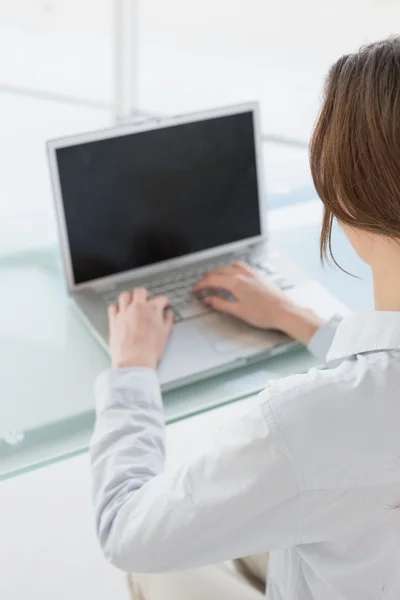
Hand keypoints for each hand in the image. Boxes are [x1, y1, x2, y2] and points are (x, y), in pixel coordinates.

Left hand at [108, 288, 173, 369]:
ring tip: (132, 302)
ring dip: (130, 297)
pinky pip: (113, 307)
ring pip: (125, 296)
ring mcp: (124, 313)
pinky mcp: (114, 321)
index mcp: (152, 310)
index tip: (165, 304)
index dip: (165, 301)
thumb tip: (168, 315)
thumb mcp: (165, 335)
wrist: (135, 360)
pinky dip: (117, 307)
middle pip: (140, 292)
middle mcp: (137, 308)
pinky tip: (120, 311)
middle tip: (147, 300)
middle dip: (146, 294)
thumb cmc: (150, 350)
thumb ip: (167, 321)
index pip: (161, 299)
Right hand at [194, 262, 323, 344]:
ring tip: (214, 279)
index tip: (195, 290)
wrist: (284, 312)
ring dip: (219, 271)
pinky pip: (240, 267)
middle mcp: (243, 275)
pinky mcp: (258, 276)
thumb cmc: (265, 313)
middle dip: (208, 278)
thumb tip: (209, 300)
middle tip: (201, 286)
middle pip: (219, 272)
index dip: (201, 285)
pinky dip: (231, 269)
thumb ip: (221, 304)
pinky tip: (232, 275)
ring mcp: (252, 273)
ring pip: (230, 267)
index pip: (212, 280)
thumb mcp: (238, 311)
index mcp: (236, 283)